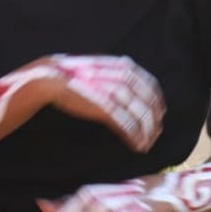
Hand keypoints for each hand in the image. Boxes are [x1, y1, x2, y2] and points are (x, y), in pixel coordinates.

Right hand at [45, 55, 164, 152]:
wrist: (51, 78)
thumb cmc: (73, 74)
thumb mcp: (100, 67)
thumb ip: (116, 73)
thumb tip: (129, 83)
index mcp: (122, 66)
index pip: (150, 85)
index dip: (156, 100)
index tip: (159, 112)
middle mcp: (122, 78)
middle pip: (149, 102)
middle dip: (154, 120)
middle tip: (155, 133)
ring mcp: (114, 94)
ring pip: (141, 116)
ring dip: (147, 132)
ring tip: (146, 144)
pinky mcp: (104, 109)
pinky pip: (126, 125)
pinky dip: (134, 136)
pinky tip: (137, 145)